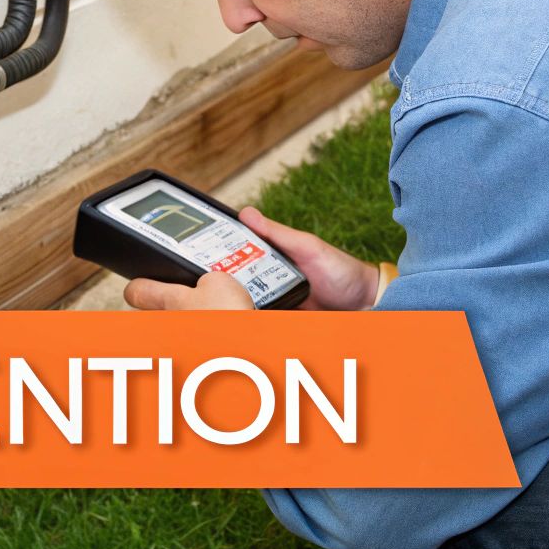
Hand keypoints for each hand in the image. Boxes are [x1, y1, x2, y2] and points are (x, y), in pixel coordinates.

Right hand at [122, 207, 380, 310]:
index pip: (229, 266)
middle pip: (226, 294)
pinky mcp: (281, 330)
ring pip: (238, 315)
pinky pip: (257, 331)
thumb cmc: (341, 273)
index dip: (207, 268)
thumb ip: (277, 234)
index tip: (181, 266)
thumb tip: (246, 214)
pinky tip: (230, 334)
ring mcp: (270, 312)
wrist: (369, 303)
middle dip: (204, 298)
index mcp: (266, 267)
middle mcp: (263, 291)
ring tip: (196, 319)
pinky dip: (244, 334)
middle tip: (178, 299)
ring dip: (222, 316)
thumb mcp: (307, 247)